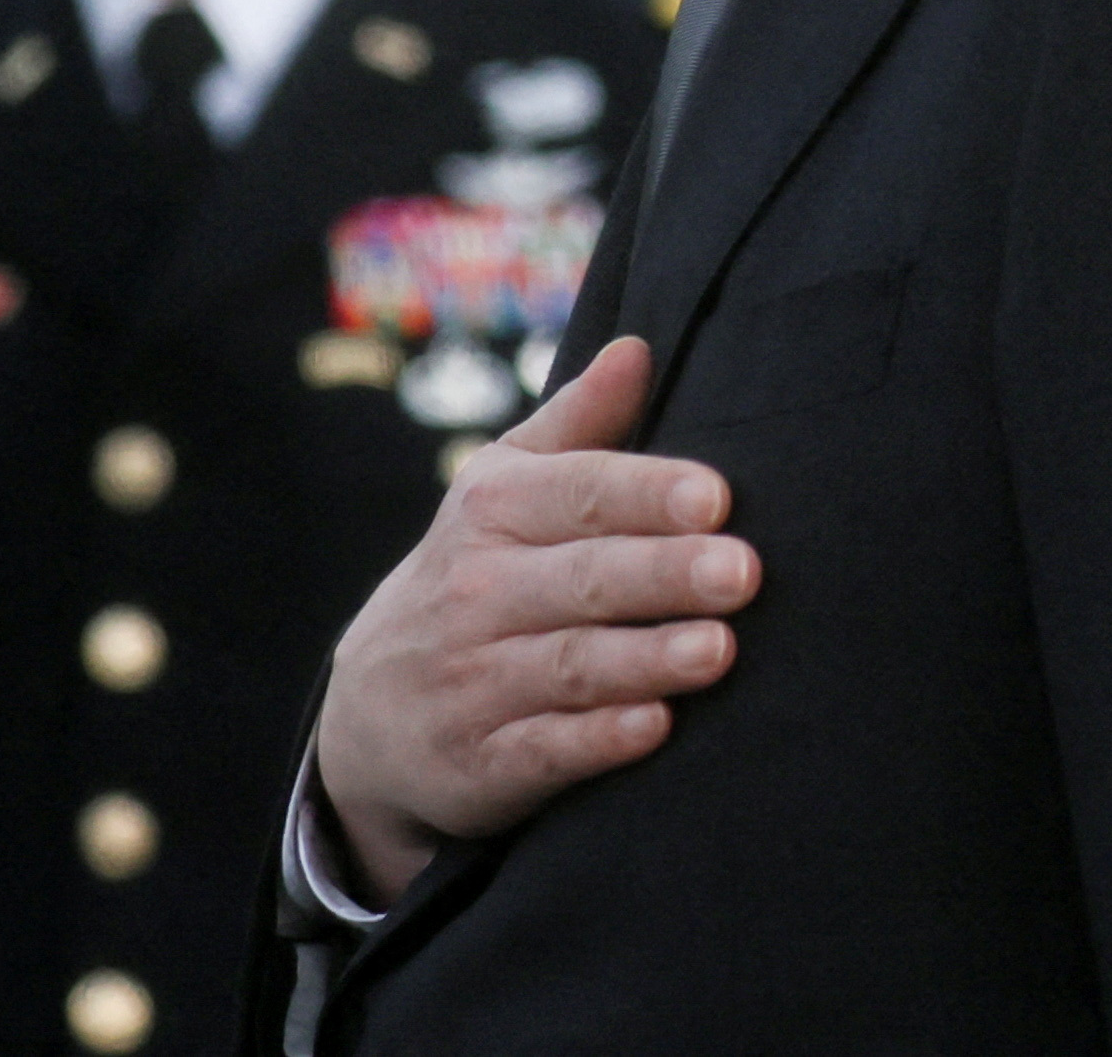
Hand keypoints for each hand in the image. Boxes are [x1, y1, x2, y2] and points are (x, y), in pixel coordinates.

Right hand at [309, 336, 755, 900]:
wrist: (369, 714)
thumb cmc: (478, 574)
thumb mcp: (504, 490)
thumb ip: (576, 424)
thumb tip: (638, 346)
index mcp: (490, 512)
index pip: (577, 494)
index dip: (645, 495)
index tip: (716, 497)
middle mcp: (474, 594)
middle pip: (582, 579)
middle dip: (662, 574)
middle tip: (742, 572)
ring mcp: (471, 682)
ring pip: (568, 666)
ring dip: (645, 659)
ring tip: (721, 650)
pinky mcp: (477, 763)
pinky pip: (540, 750)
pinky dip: (595, 742)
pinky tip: (655, 728)